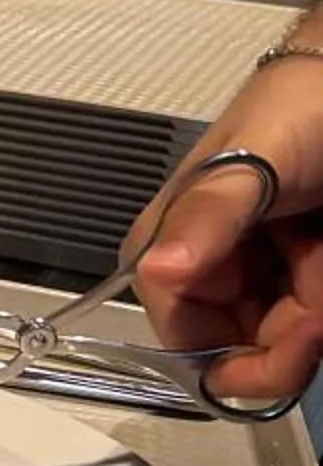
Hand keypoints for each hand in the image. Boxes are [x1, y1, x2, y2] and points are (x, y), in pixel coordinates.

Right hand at [129, 59, 322, 406]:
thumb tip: (159, 269)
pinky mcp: (295, 277)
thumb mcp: (250, 162)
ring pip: (282, 339)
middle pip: (240, 348)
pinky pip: (307, 319)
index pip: (184, 337)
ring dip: (315, 311)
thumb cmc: (294, 110)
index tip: (301, 334)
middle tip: (322, 278)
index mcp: (170, 249)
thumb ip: (206, 215)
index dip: (238, 354)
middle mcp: (206, 271)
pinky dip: (321, 302)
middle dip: (292, 333)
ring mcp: (255, 277)